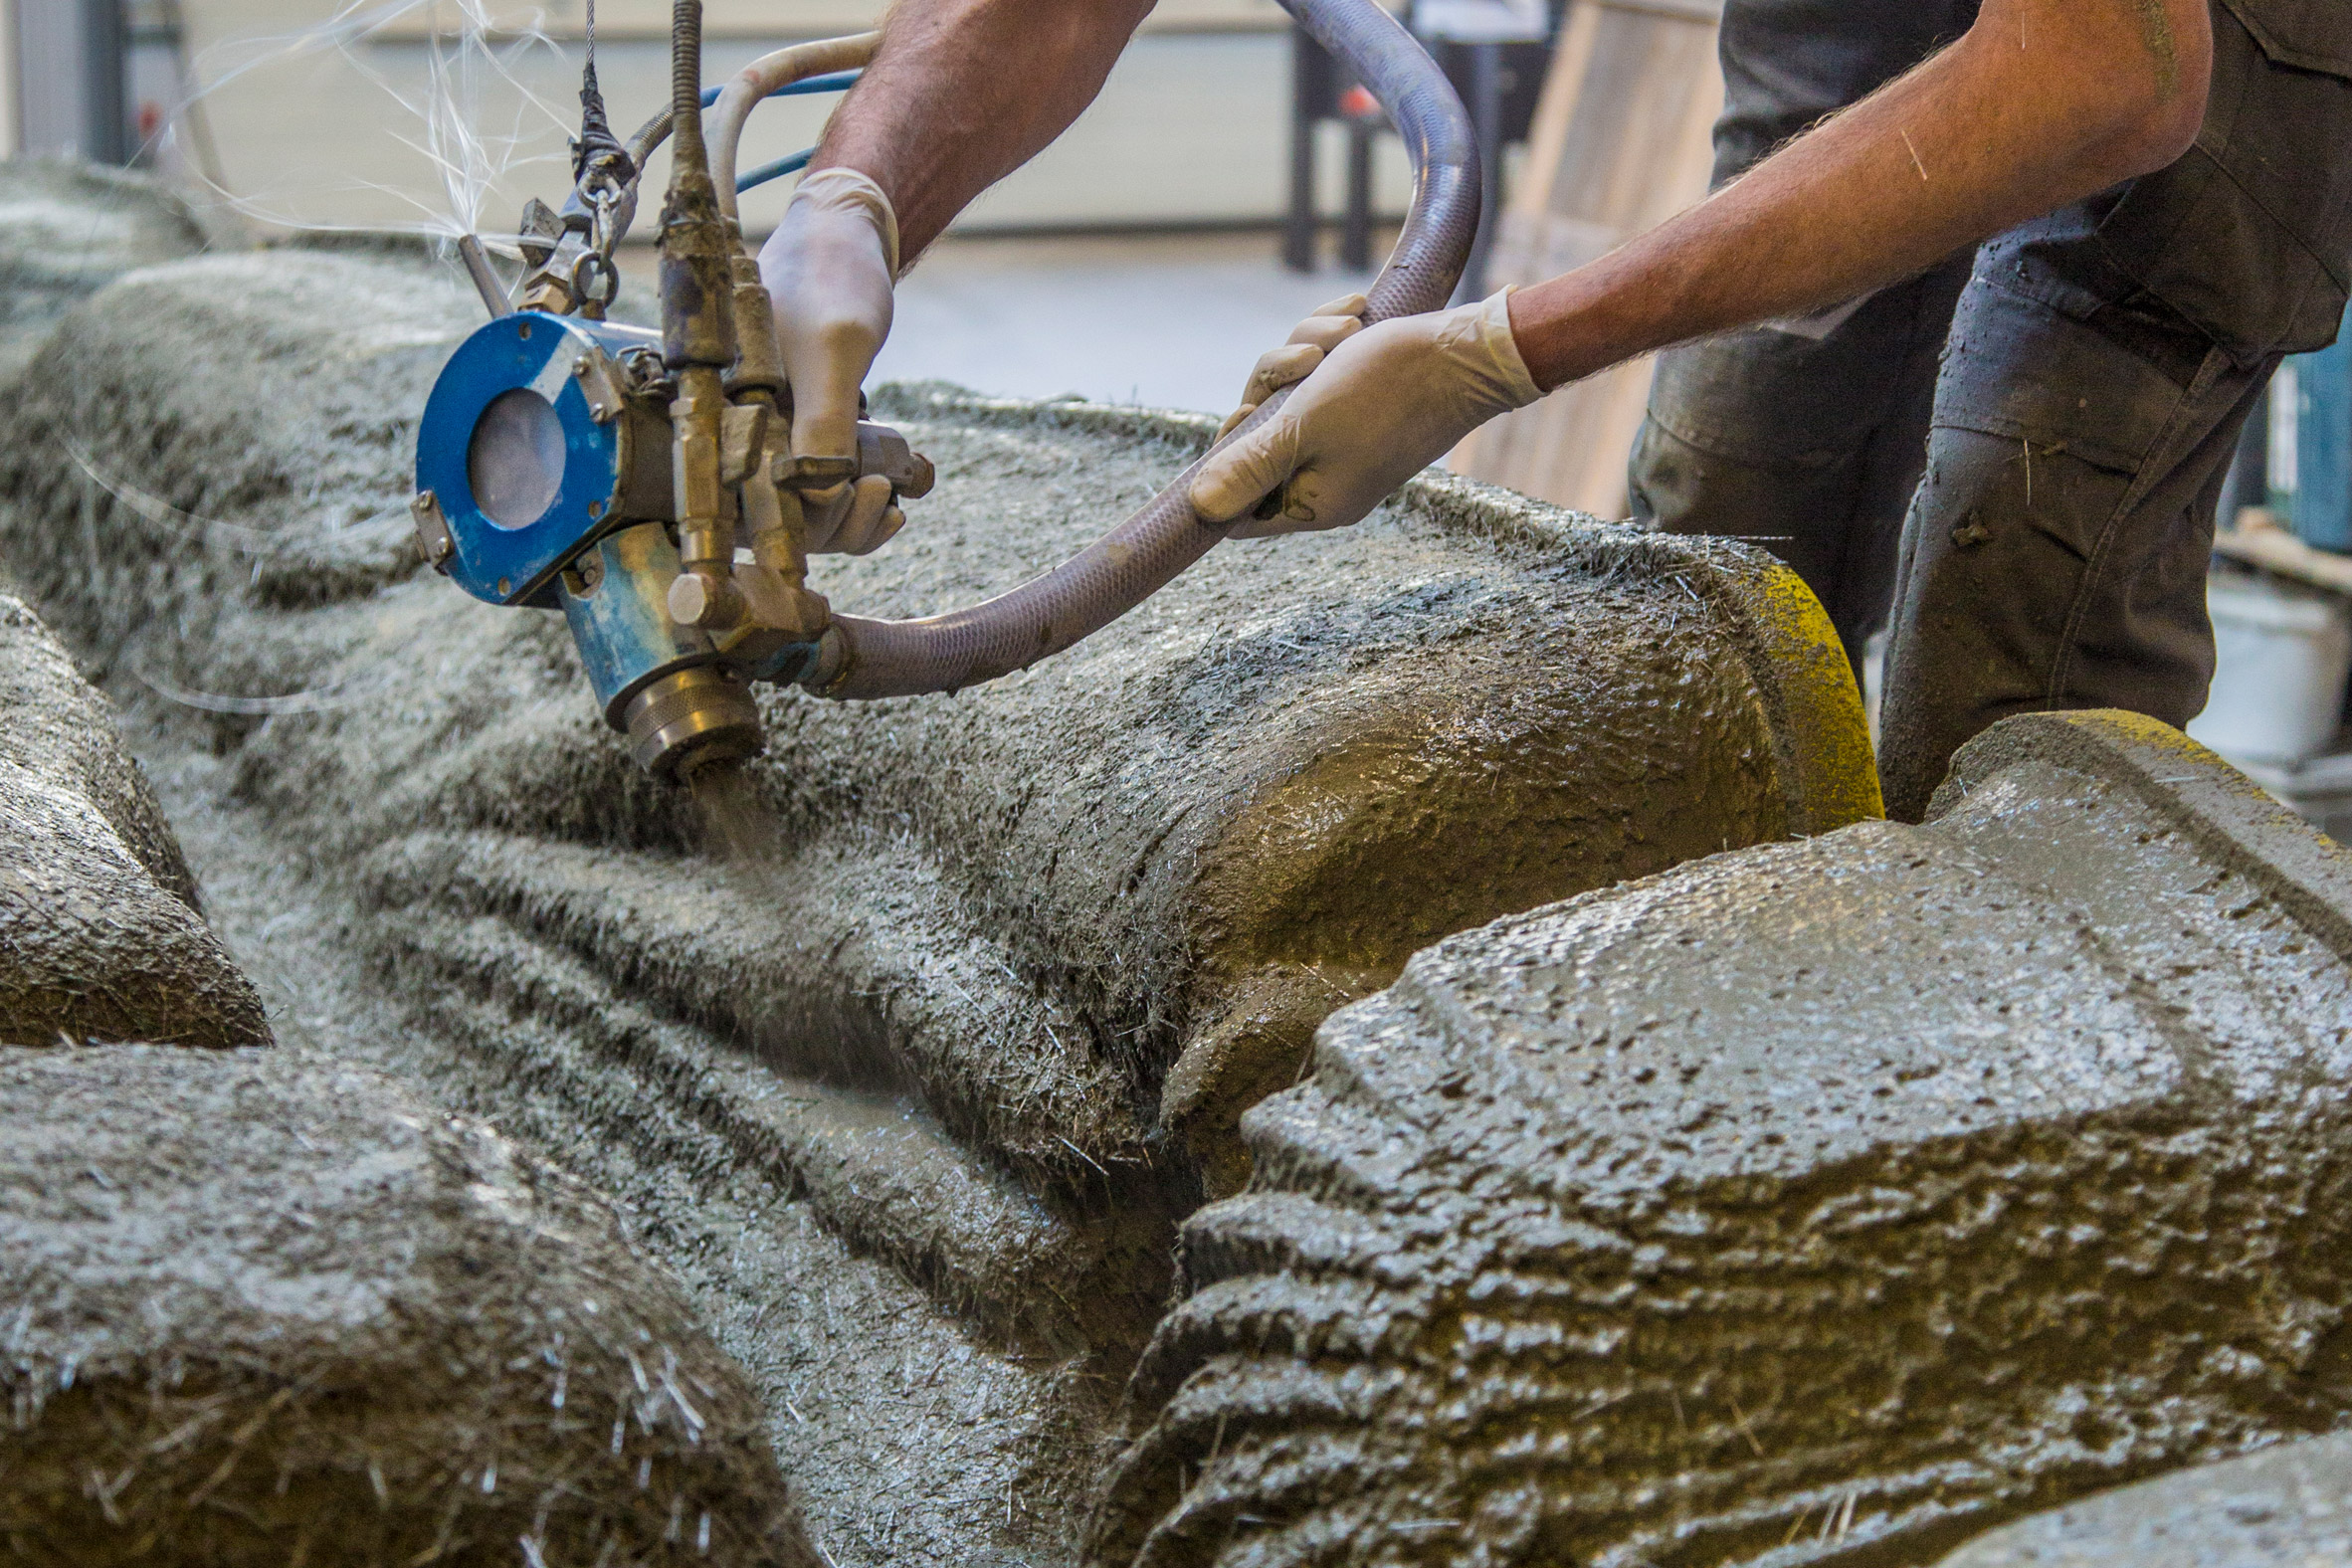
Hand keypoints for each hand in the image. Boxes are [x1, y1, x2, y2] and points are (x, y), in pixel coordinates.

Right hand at [759, 167, 904, 553]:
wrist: (845, 228)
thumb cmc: (832, 274)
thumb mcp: (834, 348)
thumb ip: (823, 422)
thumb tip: (820, 501)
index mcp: (719, 409)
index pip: (745, 503)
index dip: (805, 520)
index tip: (863, 497)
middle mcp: (733, 424)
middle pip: (774, 515)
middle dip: (837, 523)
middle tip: (885, 497)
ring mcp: (764, 425)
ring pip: (801, 504)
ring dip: (853, 514)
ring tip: (898, 495)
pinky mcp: (794, 422)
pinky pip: (819, 479)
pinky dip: (858, 491)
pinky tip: (897, 485)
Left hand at [1191, 289, 1540, 537]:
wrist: (1472, 351)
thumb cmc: (1390, 389)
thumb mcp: (1306, 425)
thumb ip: (1251, 466)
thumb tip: (1199, 507)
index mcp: (1314, 502)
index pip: (1241, 509)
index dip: (1227, 463)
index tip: (1246, 418)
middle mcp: (1328, 479)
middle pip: (1259, 442)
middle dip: (1271, 387)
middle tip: (1302, 365)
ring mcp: (1346, 442)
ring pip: (1288, 397)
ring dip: (1303, 350)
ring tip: (1343, 333)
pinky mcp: (1360, 405)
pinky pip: (1320, 375)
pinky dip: (1329, 342)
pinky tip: (1353, 316)